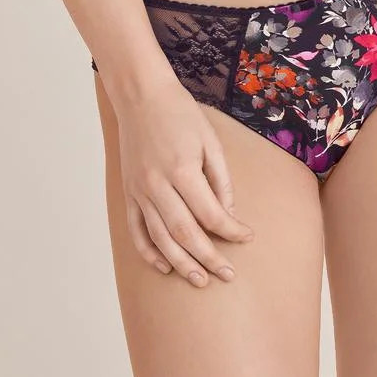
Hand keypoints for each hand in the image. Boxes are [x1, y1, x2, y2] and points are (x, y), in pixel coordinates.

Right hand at [114, 74, 254, 285]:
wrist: (141, 96)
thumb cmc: (180, 114)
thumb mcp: (210, 141)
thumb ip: (220, 180)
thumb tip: (228, 214)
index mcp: (182, 170)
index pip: (210, 213)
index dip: (231, 230)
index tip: (247, 238)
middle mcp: (157, 185)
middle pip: (185, 233)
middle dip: (208, 258)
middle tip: (228, 275)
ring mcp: (139, 191)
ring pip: (160, 238)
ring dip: (180, 263)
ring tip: (200, 280)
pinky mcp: (128, 192)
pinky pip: (136, 230)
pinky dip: (149, 252)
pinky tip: (165, 266)